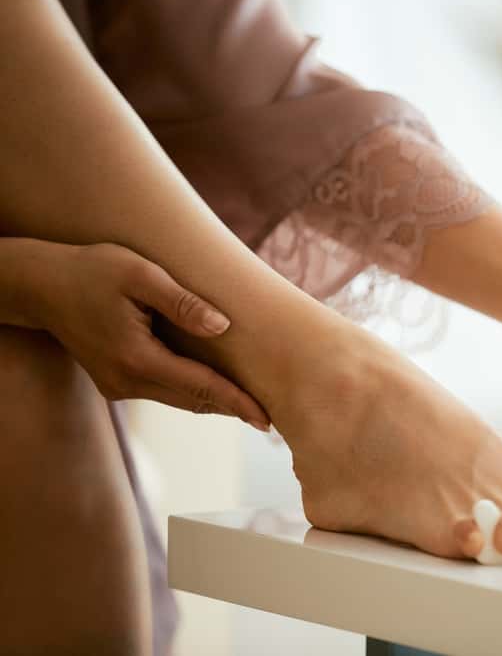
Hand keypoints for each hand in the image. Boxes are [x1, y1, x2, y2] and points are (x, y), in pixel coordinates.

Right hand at [39, 242, 269, 429]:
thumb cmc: (93, 270)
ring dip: (215, 403)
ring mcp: (118, 385)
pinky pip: (164, 392)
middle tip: (273, 419)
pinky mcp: (115, 382)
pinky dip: (193, 392)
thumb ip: (182, 302)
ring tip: (253, 407)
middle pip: (193, 401)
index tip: (267, 419)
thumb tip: (224, 327)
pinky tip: (218, 388)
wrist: (40, 285)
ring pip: (179, 400)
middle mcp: (127, 380)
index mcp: (137, 358)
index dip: (238, 403)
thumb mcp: (140, 274)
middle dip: (233, 409)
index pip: (201, 388)